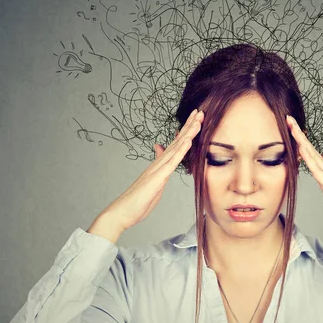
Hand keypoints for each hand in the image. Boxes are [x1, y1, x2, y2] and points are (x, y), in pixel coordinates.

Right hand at [99, 108, 204, 230]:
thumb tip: (160, 151)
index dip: (186, 131)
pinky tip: (188, 140)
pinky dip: (181, 150)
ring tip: (198, 120)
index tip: (195, 119)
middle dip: (189, 126)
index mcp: (160, 164)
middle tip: (199, 111)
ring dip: (188, 133)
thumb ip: (159, 167)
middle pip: (177, 141)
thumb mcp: (154, 181)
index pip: (176, 144)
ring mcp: (158, 169)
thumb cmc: (138, 199)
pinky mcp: (158, 178)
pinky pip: (172, 162)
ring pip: (176, 147)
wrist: (123, 211)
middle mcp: (159, 163)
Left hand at [286, 115, 322, 235]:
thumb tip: (322, 177)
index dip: (301, 142)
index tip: (292, 129)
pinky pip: (317, 170)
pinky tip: (301, 149)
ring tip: (292, 127)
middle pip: (310, 150)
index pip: (311, 155)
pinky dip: (308, 158)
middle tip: (288, 119)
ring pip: (312, 155)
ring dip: (301, 141)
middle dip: (298, 135)